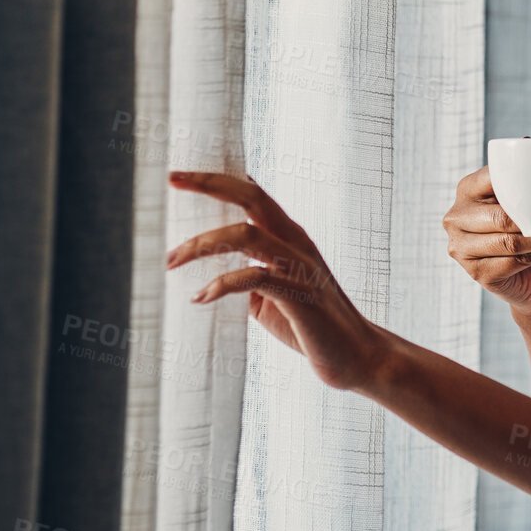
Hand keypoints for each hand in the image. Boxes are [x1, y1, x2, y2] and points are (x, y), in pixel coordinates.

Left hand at [166, 170, 388, 391]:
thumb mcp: (274, 294)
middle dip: (210, 185)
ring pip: (246, 235)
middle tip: (173, 179)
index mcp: (291, 237)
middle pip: (252, 198)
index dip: (218, 180)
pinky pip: (254, 278)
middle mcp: (296, 243)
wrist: (358, 355)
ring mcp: (300, 267)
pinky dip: (221, 285)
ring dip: (202, 243)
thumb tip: (206, 278)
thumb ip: (248, 278)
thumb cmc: (313, 326)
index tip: (181, 174)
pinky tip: (200, 297)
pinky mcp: (299, 295)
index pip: (254, 195)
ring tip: (171, 261)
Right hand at [442, 165, 530, 317]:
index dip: (527, 181)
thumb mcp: (525, 200)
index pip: (495, 177)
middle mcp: (456, 218)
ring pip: (512, 241)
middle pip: (503, 216)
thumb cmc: (528, 231)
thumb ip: (523, 177)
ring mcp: (461, 249)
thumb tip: (530, 142)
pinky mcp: (477, 274)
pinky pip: (518, 261)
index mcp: (466, 190)